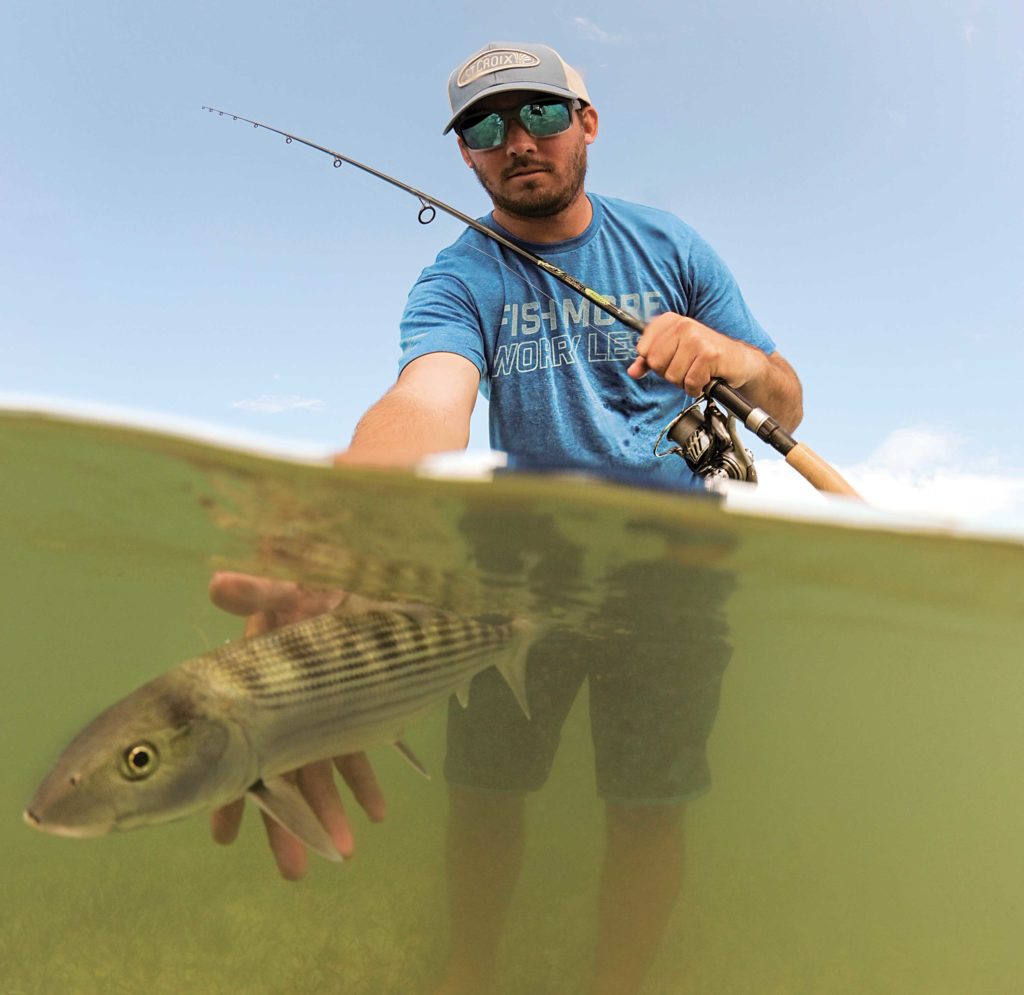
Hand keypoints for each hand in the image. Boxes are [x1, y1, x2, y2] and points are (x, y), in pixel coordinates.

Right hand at [207, 571, 386, 878]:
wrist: (376, 593)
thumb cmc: (324, 596)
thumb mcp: (295, 592)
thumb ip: (259, 592)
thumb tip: (217, 583)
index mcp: (259, 690)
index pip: (240, 750)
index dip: (232, 795)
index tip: (225, 838)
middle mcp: (285, 711)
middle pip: (281, 774)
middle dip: (286, 824)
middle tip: (294, 871)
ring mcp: (320, 714)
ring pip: (319, 772)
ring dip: (330, 811)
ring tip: (344, 850)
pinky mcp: (356, 712)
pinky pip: (358, 752)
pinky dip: (365, 782)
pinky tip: (376, 812)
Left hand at [627, 312, 765, 395]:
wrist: (739, 362)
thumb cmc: (705, 357)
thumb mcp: (674, 354)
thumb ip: (650, 361)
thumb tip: (632, 371)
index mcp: (671, 320)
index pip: (643, 349)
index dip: (654, 362)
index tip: (670, 360)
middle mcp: (683, 325)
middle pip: (656, 363)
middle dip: (669, 373)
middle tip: (686, 368)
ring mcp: (697, 339)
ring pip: (672, 375)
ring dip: (684, 381)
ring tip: (697, 372)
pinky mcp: (710, 355)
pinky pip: (690, 382)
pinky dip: (696, 388)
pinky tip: (705, 379)